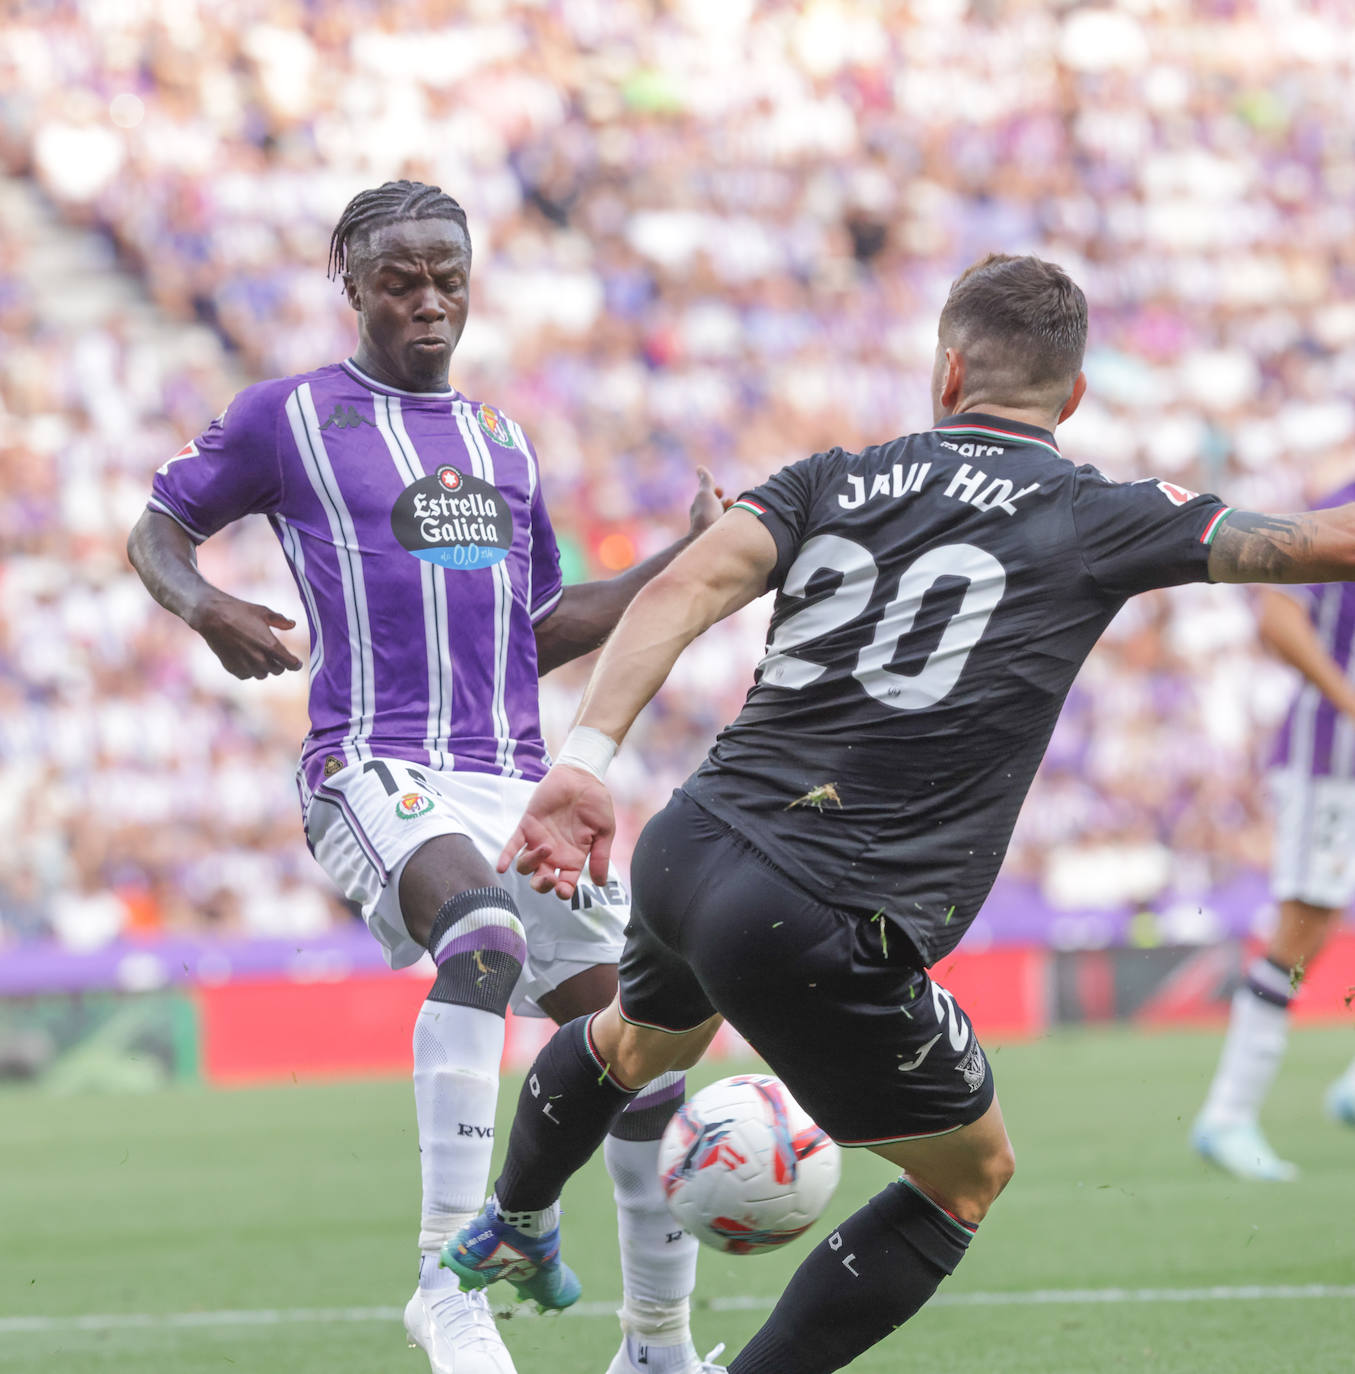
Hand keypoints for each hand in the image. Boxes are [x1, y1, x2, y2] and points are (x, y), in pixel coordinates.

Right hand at [189, 589, 303, 679]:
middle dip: (279, 664)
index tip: (296, 663)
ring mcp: (245, 665)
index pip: (290, 664)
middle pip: (278, 671)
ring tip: (259, 656)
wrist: (212, 616)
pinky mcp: (232, 668)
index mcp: (270, 646)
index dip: (295, 664)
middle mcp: (259, 659)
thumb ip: (280, 620)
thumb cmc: (239, 611)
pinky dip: (248, 670)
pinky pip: (246, 675)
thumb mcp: (263, 612)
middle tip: (276, 656)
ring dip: (264, 668)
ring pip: (262, 674)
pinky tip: (245, 659)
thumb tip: (293, 624)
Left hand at [498, 764, 616, 899]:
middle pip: (541, 880)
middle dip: (542, 886)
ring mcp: (539, 841)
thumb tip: (600, 883)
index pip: (565, 884)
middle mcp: (554, 854)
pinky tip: (501, 866)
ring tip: (546, 848)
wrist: (583, 777)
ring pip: (526, 866)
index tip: (564, 891)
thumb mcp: (604, 831)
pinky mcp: (527, 826)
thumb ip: (601, 856)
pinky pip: (512, 845)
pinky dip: (505, 856)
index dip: (563, 892)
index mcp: (573, 858)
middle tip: (550, 879)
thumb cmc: (596, 803)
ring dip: (532, 864)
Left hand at [687, 465, 730, 535]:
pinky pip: (733, 528)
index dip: (716, 491)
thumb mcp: (706, 494)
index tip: (720, 491)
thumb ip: (706, 481)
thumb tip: (700, 468)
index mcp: (701, 508)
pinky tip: (742, 522)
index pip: (710, 497)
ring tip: (736, 512)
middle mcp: (707, 519)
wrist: (710, 542)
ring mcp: (715, 529)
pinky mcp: (725, 538)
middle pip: (720, 506)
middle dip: (727, 502)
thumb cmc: (707, 516)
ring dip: (733, 512)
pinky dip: (737, 522)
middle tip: (730, 503)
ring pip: (728, 517)